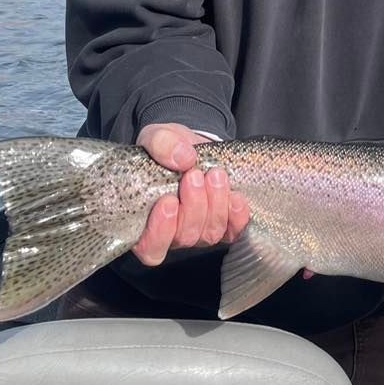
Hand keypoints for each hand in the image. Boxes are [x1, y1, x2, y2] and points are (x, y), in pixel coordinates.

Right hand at [132, 122, 248, 265]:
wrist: (192, 146)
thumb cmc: (167, 149)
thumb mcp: (157, 137)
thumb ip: (162, 145)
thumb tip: (184, 158)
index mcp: (146, 222)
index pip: (150, 247)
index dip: (160, 231)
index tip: (168, 201)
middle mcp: (173, 233)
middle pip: (185, 236)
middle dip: (193, 205)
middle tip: (194, 174)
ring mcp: (200, 231)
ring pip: (210, 233)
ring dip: (215, 204)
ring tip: (215, 174)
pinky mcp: (224, 224)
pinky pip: (234, 231)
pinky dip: (237, 215)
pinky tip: (236, 196)